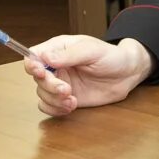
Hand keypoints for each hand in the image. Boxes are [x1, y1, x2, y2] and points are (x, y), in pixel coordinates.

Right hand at [23, 36, 154, 115]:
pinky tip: (71, 106)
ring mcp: (60, 82)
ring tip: (72, 99)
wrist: (126, 75)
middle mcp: (55, 66)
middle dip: (49, 86)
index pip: (33, 55)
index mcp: (58, 49)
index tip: (41, 72)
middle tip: (66, 89)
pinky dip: (56, 109)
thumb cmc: (111, 57)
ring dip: (54, 100)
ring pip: (42, 93)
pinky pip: (49, 106)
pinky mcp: (65, 98)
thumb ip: (68, 55)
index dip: (32, 65)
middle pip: (37, 78)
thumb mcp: (91, 51)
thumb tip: (45, 57)